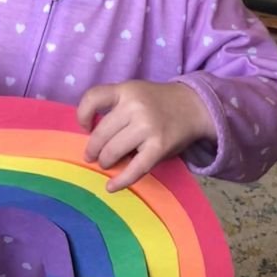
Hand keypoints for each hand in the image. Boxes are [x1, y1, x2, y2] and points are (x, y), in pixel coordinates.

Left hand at [77, 80, 215, 192]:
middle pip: (101, 133)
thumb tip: (90, 134)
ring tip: (105, 164)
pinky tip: (111, 186)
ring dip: (104, 162)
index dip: (82, 115)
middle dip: (93, 149)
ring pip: (113, 151)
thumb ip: (114, 105)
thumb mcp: (134, 91)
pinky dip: (120, 181)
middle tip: (92, 156)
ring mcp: (147, 127)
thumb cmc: (157, 101)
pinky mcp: (159, 147)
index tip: (85, 127)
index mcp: (125, 90)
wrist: (193, 106)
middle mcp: (135, 106)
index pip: (92, 98)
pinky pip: (135, 168)